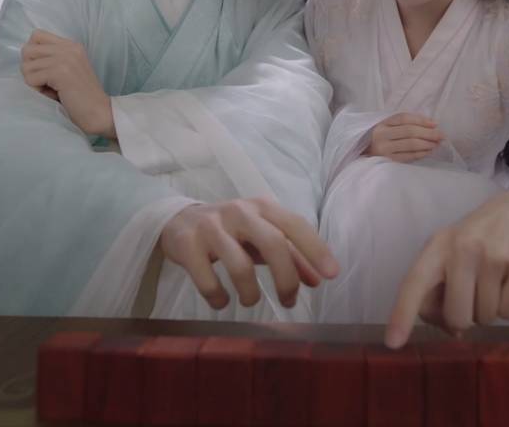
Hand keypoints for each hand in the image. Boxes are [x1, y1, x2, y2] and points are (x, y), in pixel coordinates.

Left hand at [20, 29, 113, 136]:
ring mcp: (64, 59)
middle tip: (45, 82)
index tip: (43, 69)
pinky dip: (37, 89)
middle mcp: (68, 48)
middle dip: (30, 69)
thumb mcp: (69, 69)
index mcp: (71, 45)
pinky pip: (30, 78)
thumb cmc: (81, 96)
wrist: (99, 112)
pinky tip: (52, 94)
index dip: (32, 53)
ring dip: (33, 81)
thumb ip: (52, 58)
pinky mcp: (59, 72)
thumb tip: (25, 57)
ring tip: (50, 89)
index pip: (36, 35)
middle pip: (28, 49)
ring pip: (26, 65)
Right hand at [158, 197, 340, 310]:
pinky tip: (221, 301)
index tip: (331, 274)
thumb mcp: (261, 237)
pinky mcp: (187, 245)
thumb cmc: (231, 231)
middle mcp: (239, 212)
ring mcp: (211, 227)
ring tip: (250, 301)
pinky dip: (218, 297)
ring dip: (250, 293)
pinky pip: (207, 280)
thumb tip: (318, 280)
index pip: (295, 224)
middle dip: (286, 278)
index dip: (315, 249)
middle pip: (273, 243)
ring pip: (240, 265)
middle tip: (289, 301)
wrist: (177, 221)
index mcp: (262, 207)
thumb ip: (291, 255)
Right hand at [365, 113, 444, 162]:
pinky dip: (421, 153)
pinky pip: (408, 156)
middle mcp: (381, 135)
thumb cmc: (381, 140)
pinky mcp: (387, 161)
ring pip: (410, 144)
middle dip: (428, 133)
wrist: (364, 155)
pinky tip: (429, 151)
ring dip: (427, 143)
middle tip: (441, 135)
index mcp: (381, 123)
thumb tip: (431, 125)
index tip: (435, 123)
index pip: (404, 118)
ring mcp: (383, 149)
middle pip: (409, 131)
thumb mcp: (387, 128)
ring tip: (437, 144)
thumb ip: (404, 124)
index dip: (421, 120)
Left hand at [385, 189, 508, 347]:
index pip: (415, 283)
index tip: (392, 343)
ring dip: (488, 309)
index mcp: (437, 247)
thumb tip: (455, 332)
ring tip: (492, 281)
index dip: (403, 314)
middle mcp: (464, 249)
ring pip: (486, 318)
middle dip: (464, 317)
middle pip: (456, 316)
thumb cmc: (474, 242)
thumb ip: (439, 294)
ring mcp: (496, 256)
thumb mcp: (448, 256)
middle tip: (471, 295)